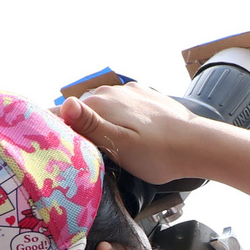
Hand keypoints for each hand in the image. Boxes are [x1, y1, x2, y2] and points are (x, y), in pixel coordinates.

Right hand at [55, 82, 220, 184]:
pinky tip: (129, 136)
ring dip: (99, 126)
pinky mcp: (143, 96)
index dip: (53, 132)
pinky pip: (120, 107)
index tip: (52, 151)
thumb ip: (90, 125)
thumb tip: (65, 103)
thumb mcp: (119, 146)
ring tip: (109, 149)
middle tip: (83, 157)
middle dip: (77, 131)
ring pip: (100, 110)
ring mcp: (128, 92)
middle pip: (79, 113)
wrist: (197, 145)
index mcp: (98, 104)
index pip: (60, 114)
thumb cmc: (158, 153)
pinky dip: (117, 120)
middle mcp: (109, 92)